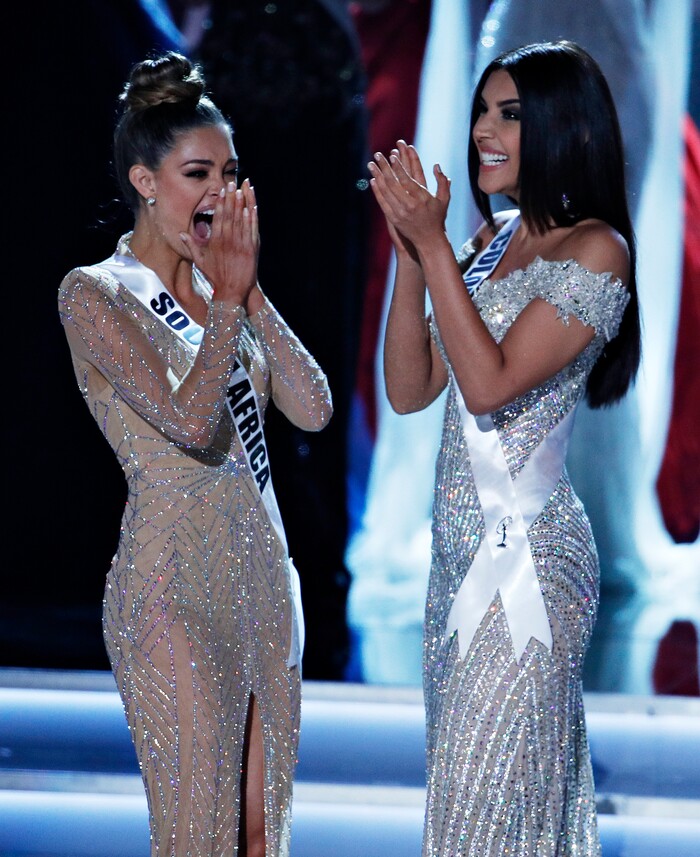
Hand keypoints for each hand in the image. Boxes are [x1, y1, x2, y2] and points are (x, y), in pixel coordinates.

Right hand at [180, 178, 259, 304]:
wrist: (232, 292)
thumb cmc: (216, 277)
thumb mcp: (200, 261)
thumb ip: (191, 245)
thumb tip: (181, 233)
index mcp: (216, 241)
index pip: (219, 217)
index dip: (222, 202)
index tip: (223, 190)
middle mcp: (229, 241)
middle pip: (231, 214)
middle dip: (233, 197)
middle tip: (233, 183)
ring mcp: (241, 244)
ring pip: (243, 219)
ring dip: (244, 203)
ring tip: (244, 188)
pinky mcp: (252, 249)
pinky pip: (253, 230)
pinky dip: (253, 217)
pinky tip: (252, 207)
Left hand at [368, 141, 449, 251]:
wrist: (429, 240)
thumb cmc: (437, 217)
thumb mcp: (444, 199)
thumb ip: (442, 182)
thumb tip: (436, 165)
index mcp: (422, 198)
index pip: (407, 180)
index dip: (398, 167)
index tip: (392, 156)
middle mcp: (410, 205)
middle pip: (393, 183)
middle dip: (384, 167)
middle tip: (377, 155)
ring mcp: (400, 213)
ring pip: (385, 191)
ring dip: (377, 176)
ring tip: (371, 164)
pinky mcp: (394, 219)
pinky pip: (383, 202)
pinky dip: (377, 191)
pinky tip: (373, 180)